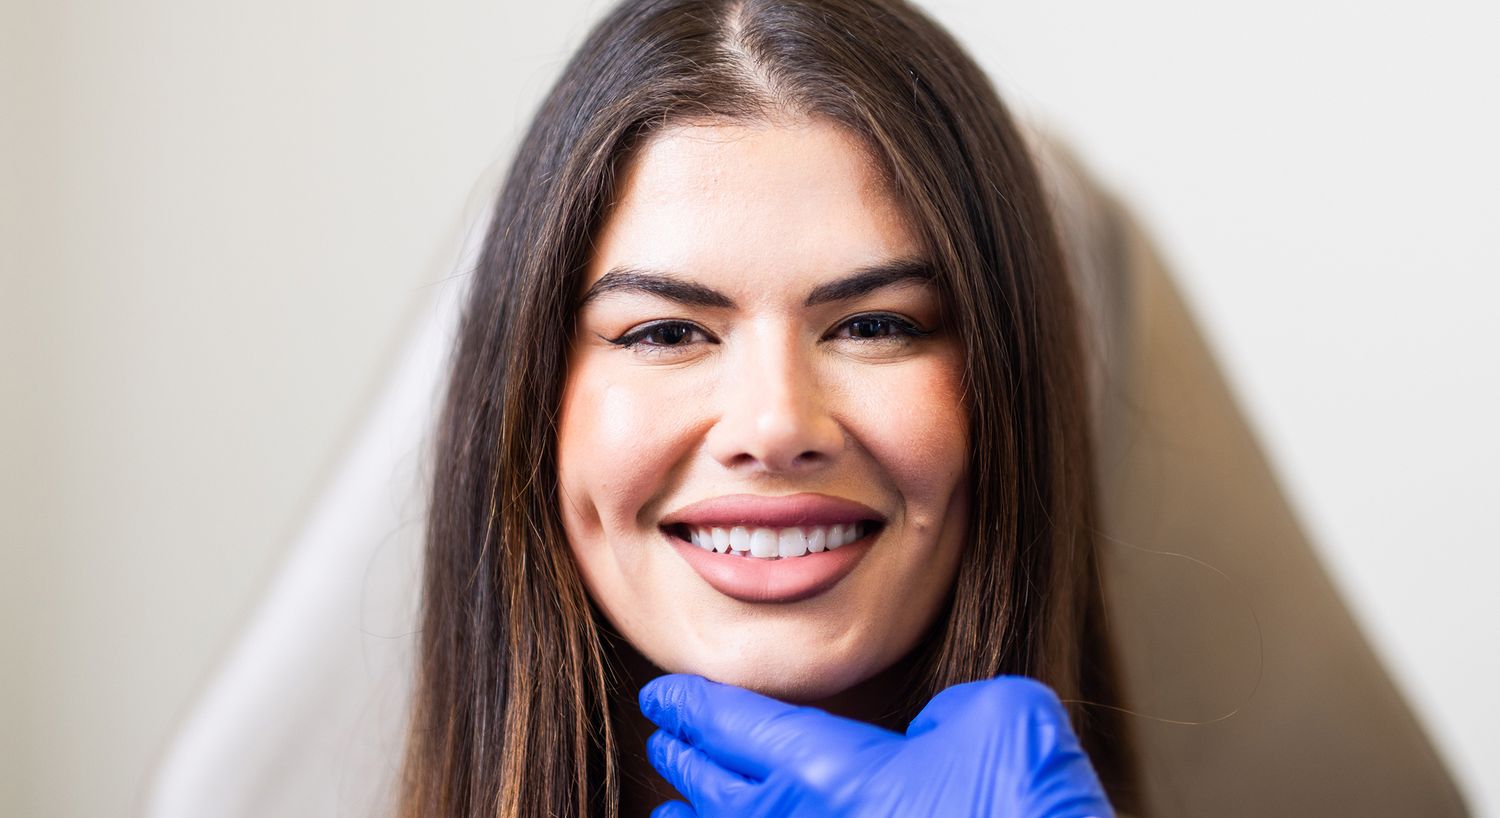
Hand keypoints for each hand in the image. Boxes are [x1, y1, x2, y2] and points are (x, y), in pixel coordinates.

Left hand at [639, 673, 1113, 817]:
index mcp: (832, 773)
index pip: (739, 728)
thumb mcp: (992, 714)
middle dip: (687, 762)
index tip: (663, 696)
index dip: (695, 707)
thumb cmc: (1027, 799)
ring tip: (670, 813)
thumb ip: (940, 717)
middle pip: (721, 792)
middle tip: (663, 741)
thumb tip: (923, 741)